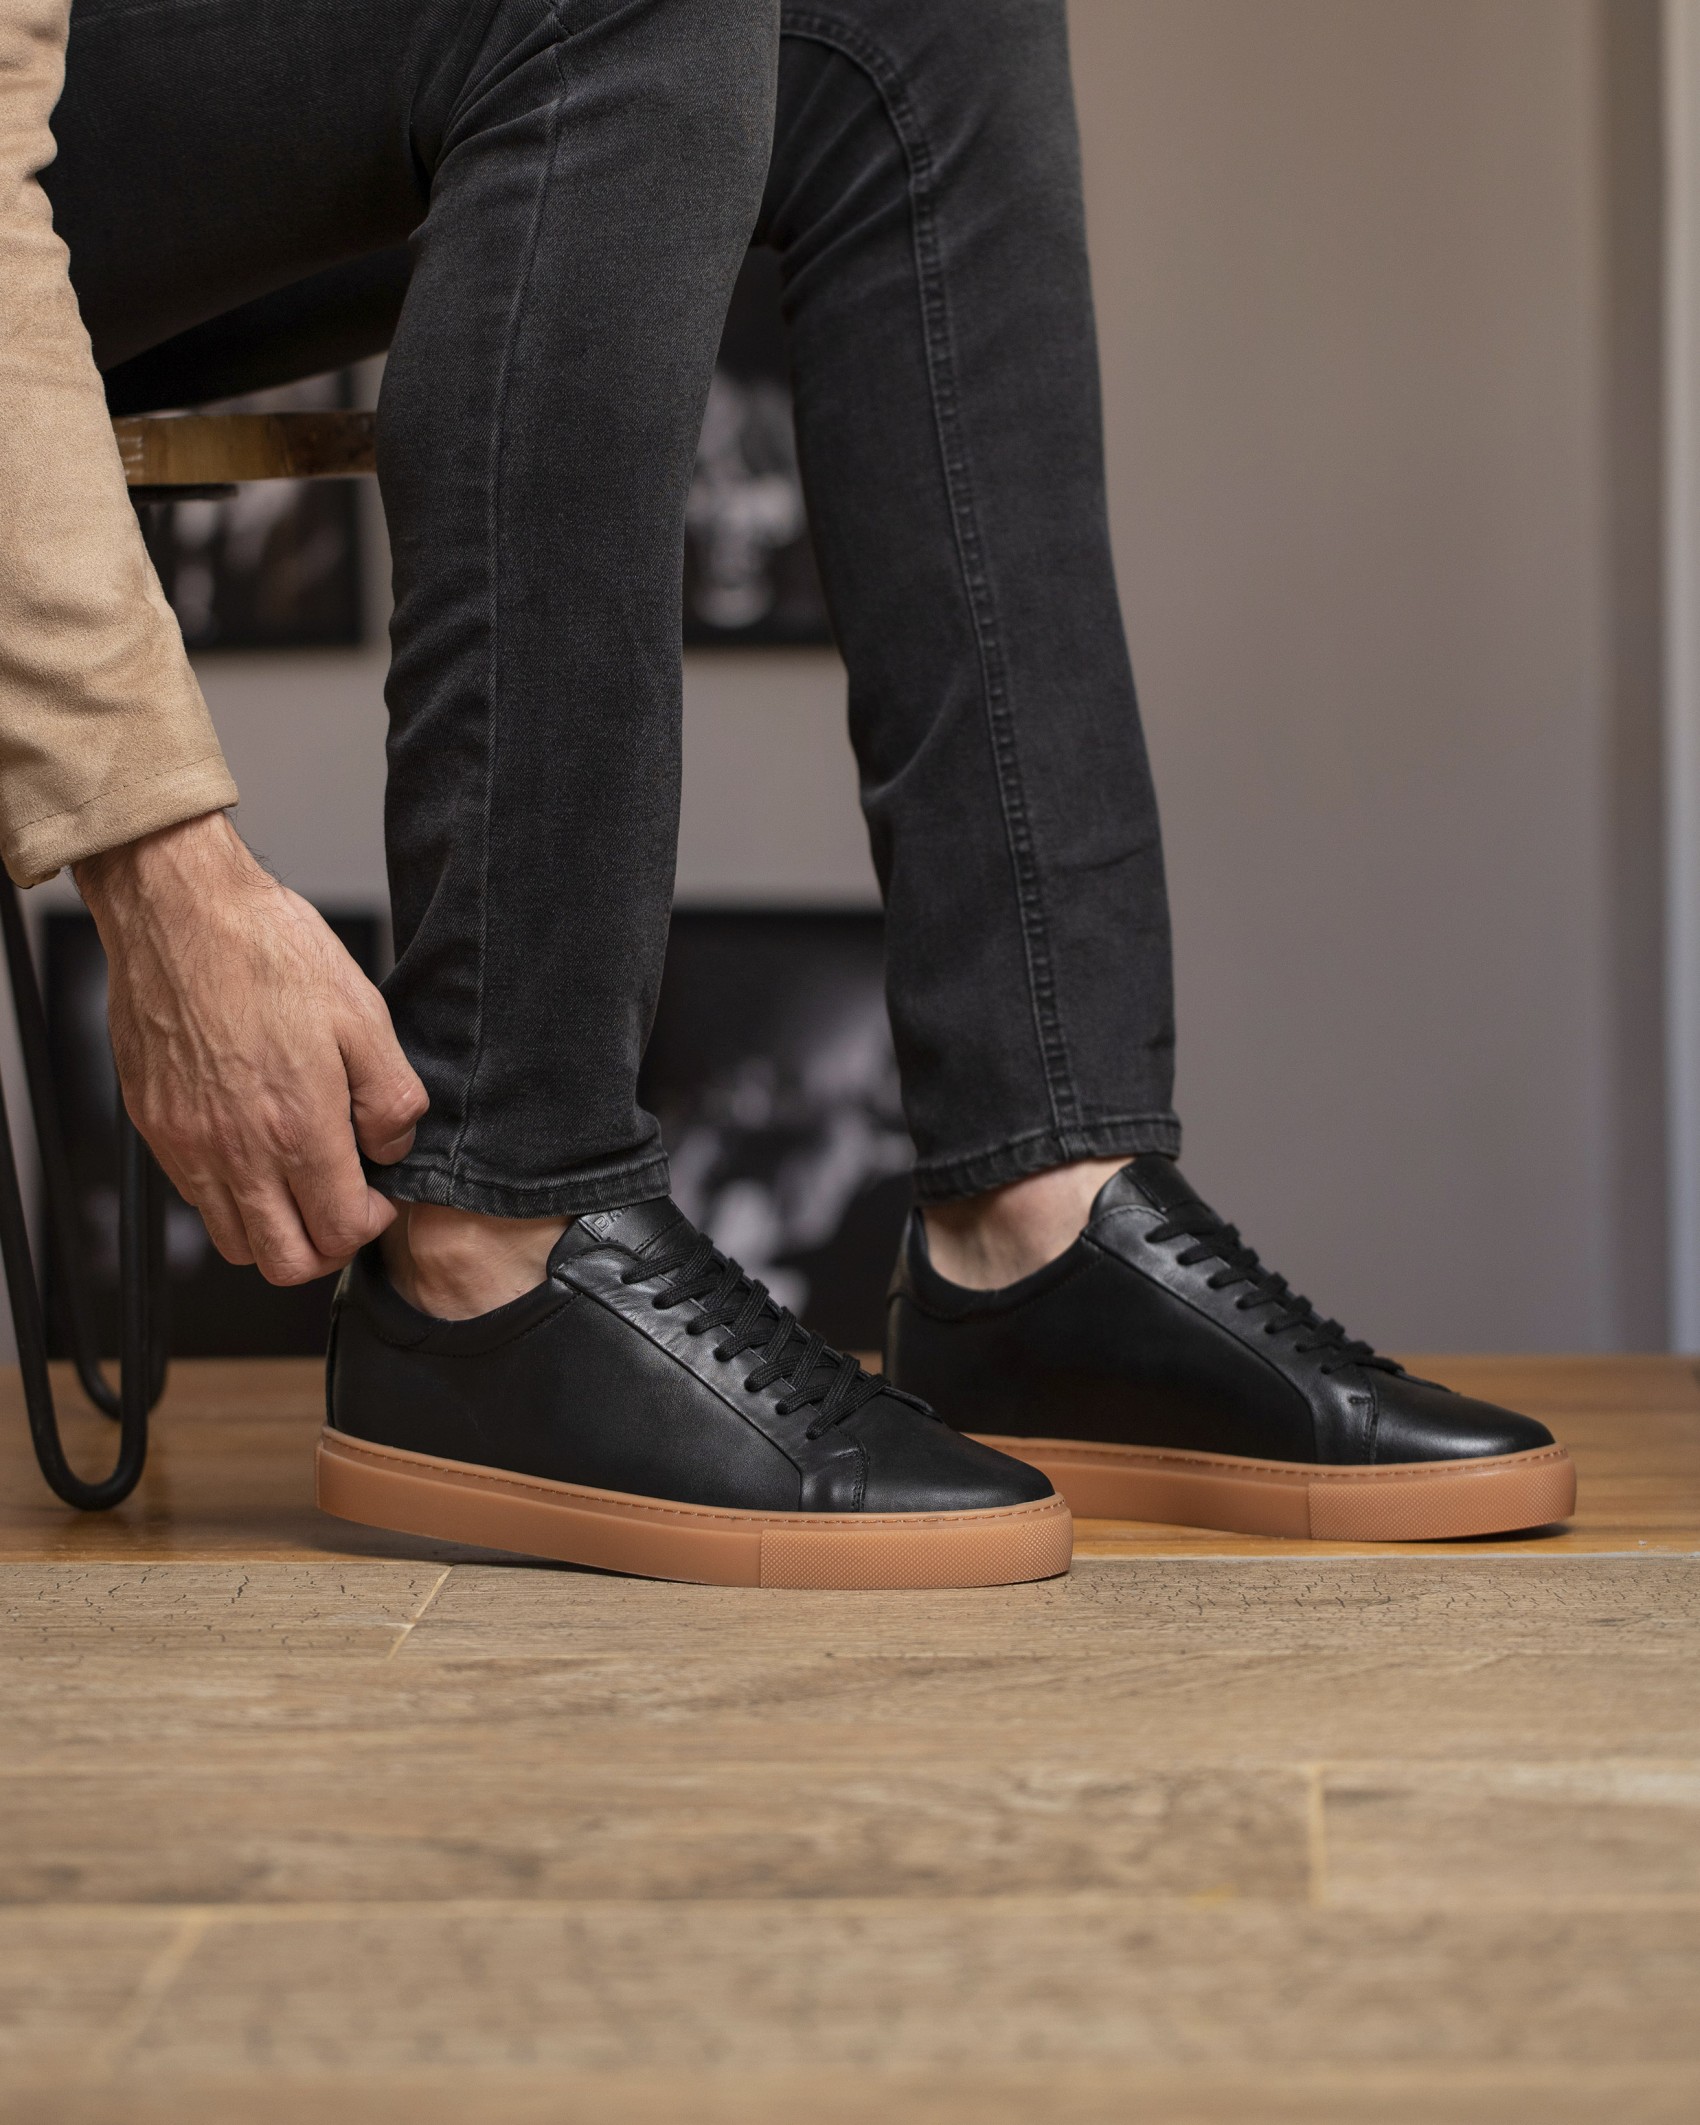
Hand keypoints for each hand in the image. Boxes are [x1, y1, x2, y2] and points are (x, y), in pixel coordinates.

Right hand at [75, 813, 427, 1285]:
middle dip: (328, 1246)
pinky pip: (195, 1198)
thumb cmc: (270, 952)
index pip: (340, 1232)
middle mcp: (236, 1151)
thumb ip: (391, 1098)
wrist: (180, 911)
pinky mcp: (155, 1127)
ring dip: (276, 1229)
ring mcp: (188, 1144)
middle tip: (345, 1204)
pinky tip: (255, 1151)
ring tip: (301, 1182)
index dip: (372, 1224)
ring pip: (235, 1242)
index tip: (379, 1194)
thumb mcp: (364, 1016)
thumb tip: (393, 1149)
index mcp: (297, 1128)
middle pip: (285, 1261)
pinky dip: (231, 1198)